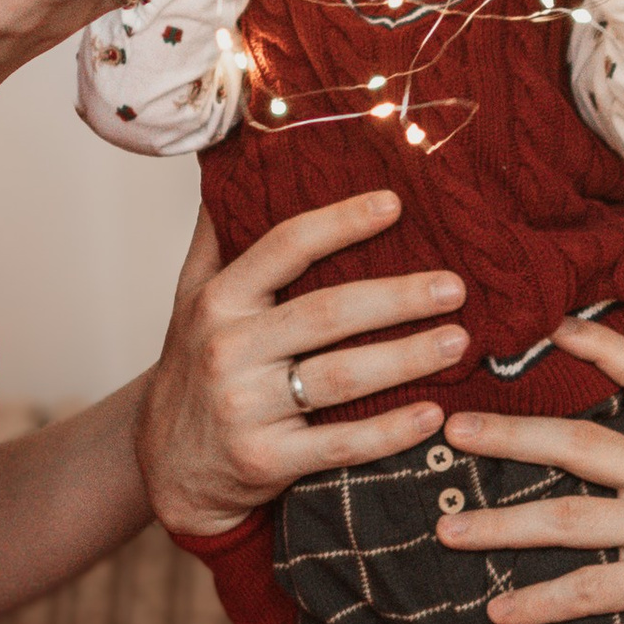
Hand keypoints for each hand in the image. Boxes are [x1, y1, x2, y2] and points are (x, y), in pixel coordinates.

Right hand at [137, 198, 472, 536]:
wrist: (164, 465)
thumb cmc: (193, 369)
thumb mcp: (189, 300)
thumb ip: (216, 238)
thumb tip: (233, 158)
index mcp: (219, 301)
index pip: (285, 247)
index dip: (341, 223)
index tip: (395, 204)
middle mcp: (228, 349)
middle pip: (327, 313)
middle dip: (398, 297)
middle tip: (455, 287)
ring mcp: (246, 408)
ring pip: (341, 377)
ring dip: (407, 358)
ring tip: (458, 341)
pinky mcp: (265, 461)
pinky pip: (340, 444)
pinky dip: (390, 432)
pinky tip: (433, 414)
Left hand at [440, 316, 623, 623]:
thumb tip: (585, 456)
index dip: (599, 344)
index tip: (548, 325)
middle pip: (581, 441)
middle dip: (509, 434)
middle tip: (454, 430)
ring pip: (569, 518)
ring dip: (499, 527)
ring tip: (449, 530)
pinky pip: (587, 589)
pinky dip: (537, 602)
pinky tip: (499, 611)